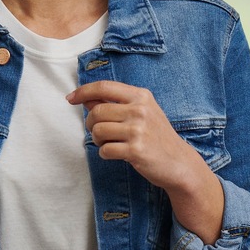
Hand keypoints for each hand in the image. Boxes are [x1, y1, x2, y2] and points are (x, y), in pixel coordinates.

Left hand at [66, 80, 223, 242]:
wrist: (179, 163)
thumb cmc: (157, 137)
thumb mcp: (142, 113)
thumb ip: (116, 104)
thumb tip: (86, 98)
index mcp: (141, 96)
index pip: (104, 87)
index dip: (83, 91)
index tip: (71, 98)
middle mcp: (140, 110)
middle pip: (97, 111)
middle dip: (91, 124)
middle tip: (99, 133)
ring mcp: (138, 130)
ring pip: (98, 131)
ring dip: (98, 140)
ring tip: (110, 144)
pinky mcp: (136, 150)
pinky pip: (105, 150)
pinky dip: (106, 154)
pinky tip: (117, 154)